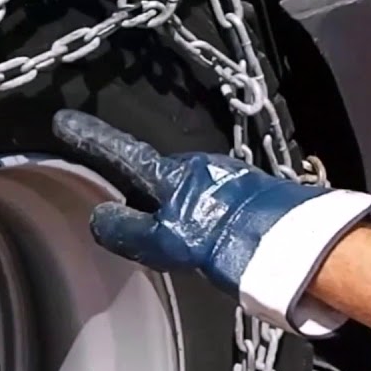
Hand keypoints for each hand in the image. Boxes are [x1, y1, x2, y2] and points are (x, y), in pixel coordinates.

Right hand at [52, 108, 370, 336]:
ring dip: (176, 212)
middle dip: (141, 190)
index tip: (66, 122)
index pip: (122, 153)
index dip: (92, 140)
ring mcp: (229, 182)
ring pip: (187, 193)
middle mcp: (202, 169)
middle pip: (158, 176)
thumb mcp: (171, 240)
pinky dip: (201, 223)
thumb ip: (132, 231)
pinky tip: (208, 247)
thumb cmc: (236, 239)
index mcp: (177, 175)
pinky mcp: (251, 200)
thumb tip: (99, 220)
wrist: (304, 248)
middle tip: (130, 216)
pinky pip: (212, 207)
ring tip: (179, 246)